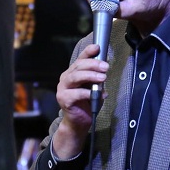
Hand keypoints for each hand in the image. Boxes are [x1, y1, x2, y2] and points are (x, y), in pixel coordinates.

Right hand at [52, 44, 107, 158]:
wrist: (79, 122)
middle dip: (93, 64)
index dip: (88, 52)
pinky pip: (76, 94)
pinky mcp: (63, 99)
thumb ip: (97, 77)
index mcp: (72, 72)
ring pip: (75, 77)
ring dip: (90, 76)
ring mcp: (63, 88)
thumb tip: (105, 65)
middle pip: (78, 66)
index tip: (97, 47)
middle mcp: (66, 78)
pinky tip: (97, 94)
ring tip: (103, 77)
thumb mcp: (94, 87)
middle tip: (106, 66)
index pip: (80, 59)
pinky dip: (88, 93)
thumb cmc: (87, 103)